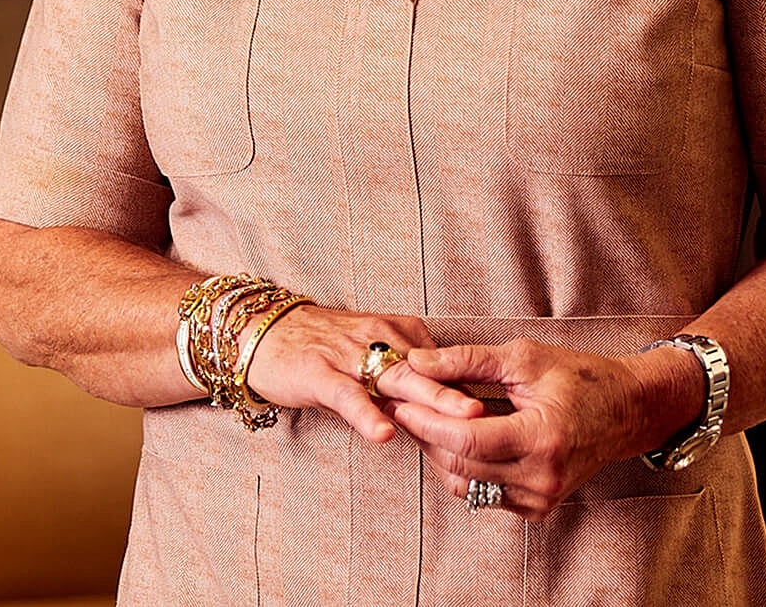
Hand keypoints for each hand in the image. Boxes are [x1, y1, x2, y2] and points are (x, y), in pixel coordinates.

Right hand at [244, 306, 483, 444]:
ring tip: (461, 421)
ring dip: (431, 400)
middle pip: (428, 371)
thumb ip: (406, 383)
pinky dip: (366, 414)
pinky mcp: (320, 372)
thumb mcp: (373, 359)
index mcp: (398, 334)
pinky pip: (348, 395)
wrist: (268, 331)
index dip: (464, 395)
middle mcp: (380, 339)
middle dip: (462, 393)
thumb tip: (447, 416)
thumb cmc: (326, 349)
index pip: (439, 368)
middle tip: (494, 414)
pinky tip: (383, 434)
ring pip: (397, 380)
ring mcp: (351, 355)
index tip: (496, 422)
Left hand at [393, 338, 691, 519]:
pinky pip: (482, 493)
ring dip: (438, 453)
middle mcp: (541, 477)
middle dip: (424, 434)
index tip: (400, 399)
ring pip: (465, 484)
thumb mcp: (524, 358)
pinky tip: (454, 438)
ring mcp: (539, 498)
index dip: (426, 421)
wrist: (626, 409)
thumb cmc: (579, 376)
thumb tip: (418, 360)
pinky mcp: (535, 506)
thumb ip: (468, 361)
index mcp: (542, 438)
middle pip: (460, 465)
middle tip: (402, 404)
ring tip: (425, 417)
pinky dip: (461, 467)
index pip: (466, 441)